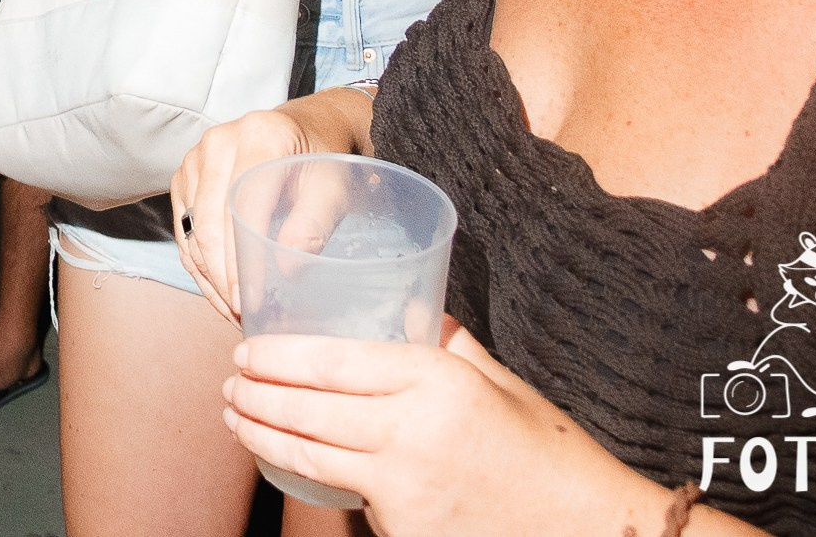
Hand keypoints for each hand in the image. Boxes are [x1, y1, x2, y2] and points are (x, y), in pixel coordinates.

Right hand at [165, 104, 320, 321]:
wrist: (306, 131)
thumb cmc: (322, 161)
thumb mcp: (333, 189)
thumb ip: (312, 225)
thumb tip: (286, 270)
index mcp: (259, 136)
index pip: (241, 207)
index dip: (241, 260)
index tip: (252, 301)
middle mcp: (218, 142)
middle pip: (210, 222)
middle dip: (223, 277)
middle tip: (242, 315)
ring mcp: (195, 159)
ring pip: (192, 231)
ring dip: (209, 278)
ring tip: (233, 311)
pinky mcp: (185, 177)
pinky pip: (184, 231)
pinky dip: (199, 266)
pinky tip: (218, 291)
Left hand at [224, 322, 657, 535]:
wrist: (584, 528)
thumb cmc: (545, 451)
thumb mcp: (498, 383)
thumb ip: (448, 344)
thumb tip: (414, 302)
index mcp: (436, 381)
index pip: (333, 361)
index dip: (279, 356)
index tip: (246, 349)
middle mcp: (412, 430)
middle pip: (309, 408)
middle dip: (257, 395)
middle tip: (230, 383)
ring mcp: (405, 486)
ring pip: (310, 455)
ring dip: (262, 433)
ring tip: (236, 416)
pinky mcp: (405, 528)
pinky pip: (345, 494)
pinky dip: (307, 473)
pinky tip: (284, 457)